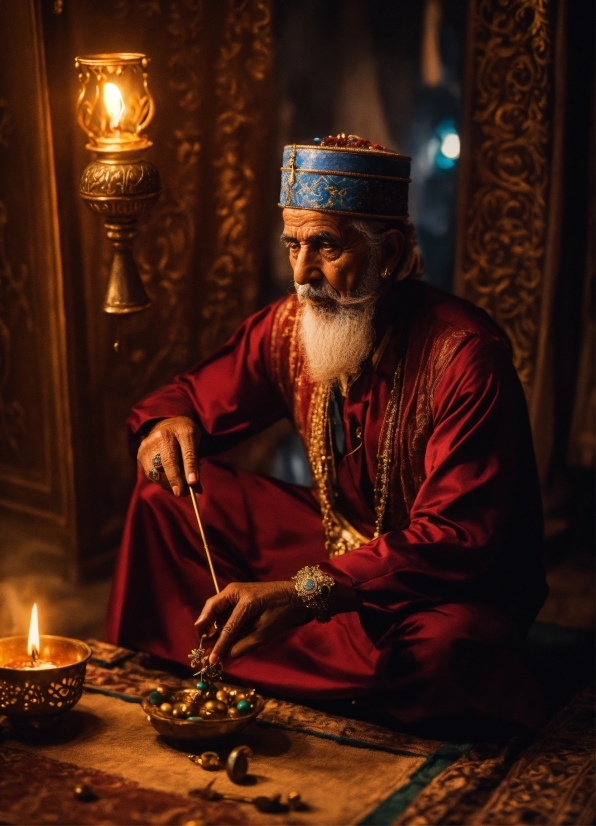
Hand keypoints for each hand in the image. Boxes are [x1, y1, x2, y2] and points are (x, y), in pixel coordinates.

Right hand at [137, 415, 200, 495]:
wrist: (168, 424)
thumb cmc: (185, 436)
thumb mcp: (196, 444)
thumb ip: (195, 464)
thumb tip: (196, 489)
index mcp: (183, 430)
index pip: (187, 452)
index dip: (190, 468)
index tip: (192, 483)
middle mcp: (163, 435)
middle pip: (168, 462)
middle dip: (175, 480)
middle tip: (183, 493)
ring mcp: (149, 443)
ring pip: (156, 470)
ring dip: (168, 483)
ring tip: (178, 488)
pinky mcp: (141, 452)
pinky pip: (150, 472)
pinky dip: (160, 480)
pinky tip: (168, 482)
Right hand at [194, 581, 311, 662]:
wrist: (299, 595)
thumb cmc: (285, 611)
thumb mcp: (267, 631)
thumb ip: (246, 644)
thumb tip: (228, 655)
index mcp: (245, 600)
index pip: (227, 628)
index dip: (218, 647)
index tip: (211, 661)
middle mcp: (236, 592)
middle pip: (212, 608)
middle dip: (204, 625)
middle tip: (202, 642)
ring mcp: (236, 592)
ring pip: (215, 607)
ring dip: (210, 623)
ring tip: (207, 640)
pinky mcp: (239, 596)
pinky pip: (223, 608)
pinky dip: (219, 620)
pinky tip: (218, 633)